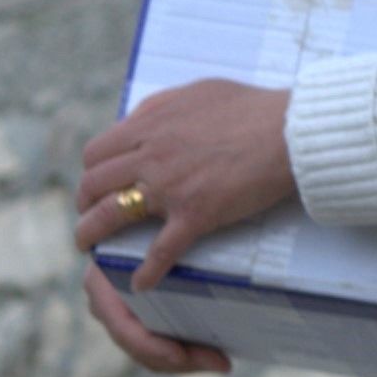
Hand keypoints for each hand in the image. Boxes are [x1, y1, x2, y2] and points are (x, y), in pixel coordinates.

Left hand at [73, 77, 297, 293]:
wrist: (292, 130)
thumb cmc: (252, 108)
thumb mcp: (195, 92)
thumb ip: (160, 106)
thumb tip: (137, 119)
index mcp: (148, 126)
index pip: (96, 153)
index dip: (90, 172)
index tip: (95, 184)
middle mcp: (150, 156)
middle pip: (93, 185)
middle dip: (84, 204)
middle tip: (89, 216)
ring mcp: (169, 187)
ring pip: (111, 215)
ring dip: (92, 234)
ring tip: (90, 248)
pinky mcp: (196, 214)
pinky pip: (160, 250)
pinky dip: (146, 271)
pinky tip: (140, 284)